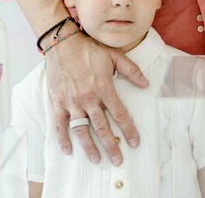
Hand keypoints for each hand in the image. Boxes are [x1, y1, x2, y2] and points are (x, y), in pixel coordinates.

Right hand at [44, 32, 147, 164]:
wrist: (63, 43)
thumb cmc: (89, 49)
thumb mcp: (114, 56)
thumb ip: (132, 71)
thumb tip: (146, 84)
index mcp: (104, 88)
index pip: (119, 114)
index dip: (128, 129)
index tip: (135, 143)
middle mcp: (88, 98)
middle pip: (101, 127)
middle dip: (111, 145)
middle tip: (118, 160)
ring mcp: (72, 102)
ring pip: (82, 130)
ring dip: (89, 147)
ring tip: (97, 160)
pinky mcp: (58, 102)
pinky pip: (59, 125)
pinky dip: (63, 139)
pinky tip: (68, 151)